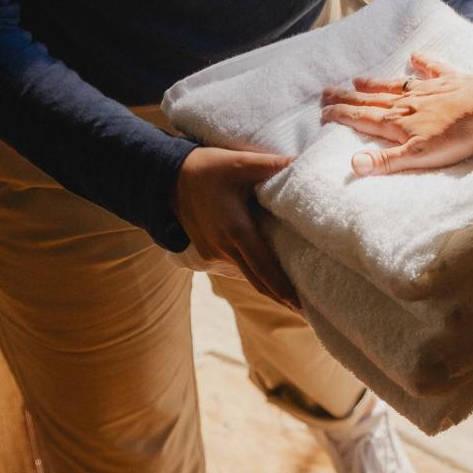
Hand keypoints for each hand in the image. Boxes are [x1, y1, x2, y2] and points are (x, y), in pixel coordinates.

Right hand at [174, 145, 297, 306]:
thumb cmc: (205, 168)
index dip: (283, 288)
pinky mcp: (206, 252)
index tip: (302, 305)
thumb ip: (270, 165)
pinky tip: (266, 273)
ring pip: (246, 274)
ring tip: (290, 293)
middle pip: (258, 281)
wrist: (166, 177)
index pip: (265, 268)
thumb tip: (301, 162)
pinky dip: (251, 270)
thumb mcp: (239, 162)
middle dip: (281, 297)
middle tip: (305, 310)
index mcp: (236, 231)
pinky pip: (234, 265)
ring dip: (267, 284)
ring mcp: (213, 253)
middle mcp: (224, 248)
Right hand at [320, 53, 472, 175]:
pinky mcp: (450, 81)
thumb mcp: (418, 157)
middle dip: (348, 98)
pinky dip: (422, 62)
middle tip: (327, 92)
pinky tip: (414, 56)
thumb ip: (385, 161)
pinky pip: (432, 69)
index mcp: (398, 123)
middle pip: (372, 100)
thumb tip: (353, 165)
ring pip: (394, 86)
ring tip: (357, 79)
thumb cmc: (456, 137)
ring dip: (375, 83)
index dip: (341, 115)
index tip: (323, 112)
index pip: (362, 119)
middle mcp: (407, 103)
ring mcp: (428, 90)